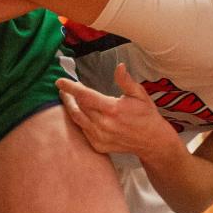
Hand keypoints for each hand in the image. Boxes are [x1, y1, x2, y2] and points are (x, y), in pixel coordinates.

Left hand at [56, 63, 178, 159]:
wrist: (152, 141)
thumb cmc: (146, 115)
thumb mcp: (139, 94)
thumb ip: (126, 81)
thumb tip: (120, 66)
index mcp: (112, 109)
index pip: (85, 96)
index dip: (71, 88)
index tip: (60, 81)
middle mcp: (103, 125)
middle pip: (78, 107)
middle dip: (69, 95)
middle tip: (64, 87)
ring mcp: (100, 137)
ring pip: (77, 119)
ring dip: (70, 107)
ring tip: (66, 97)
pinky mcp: (98, 145)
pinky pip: (82, 130)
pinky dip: (78, 119)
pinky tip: (78, 112)